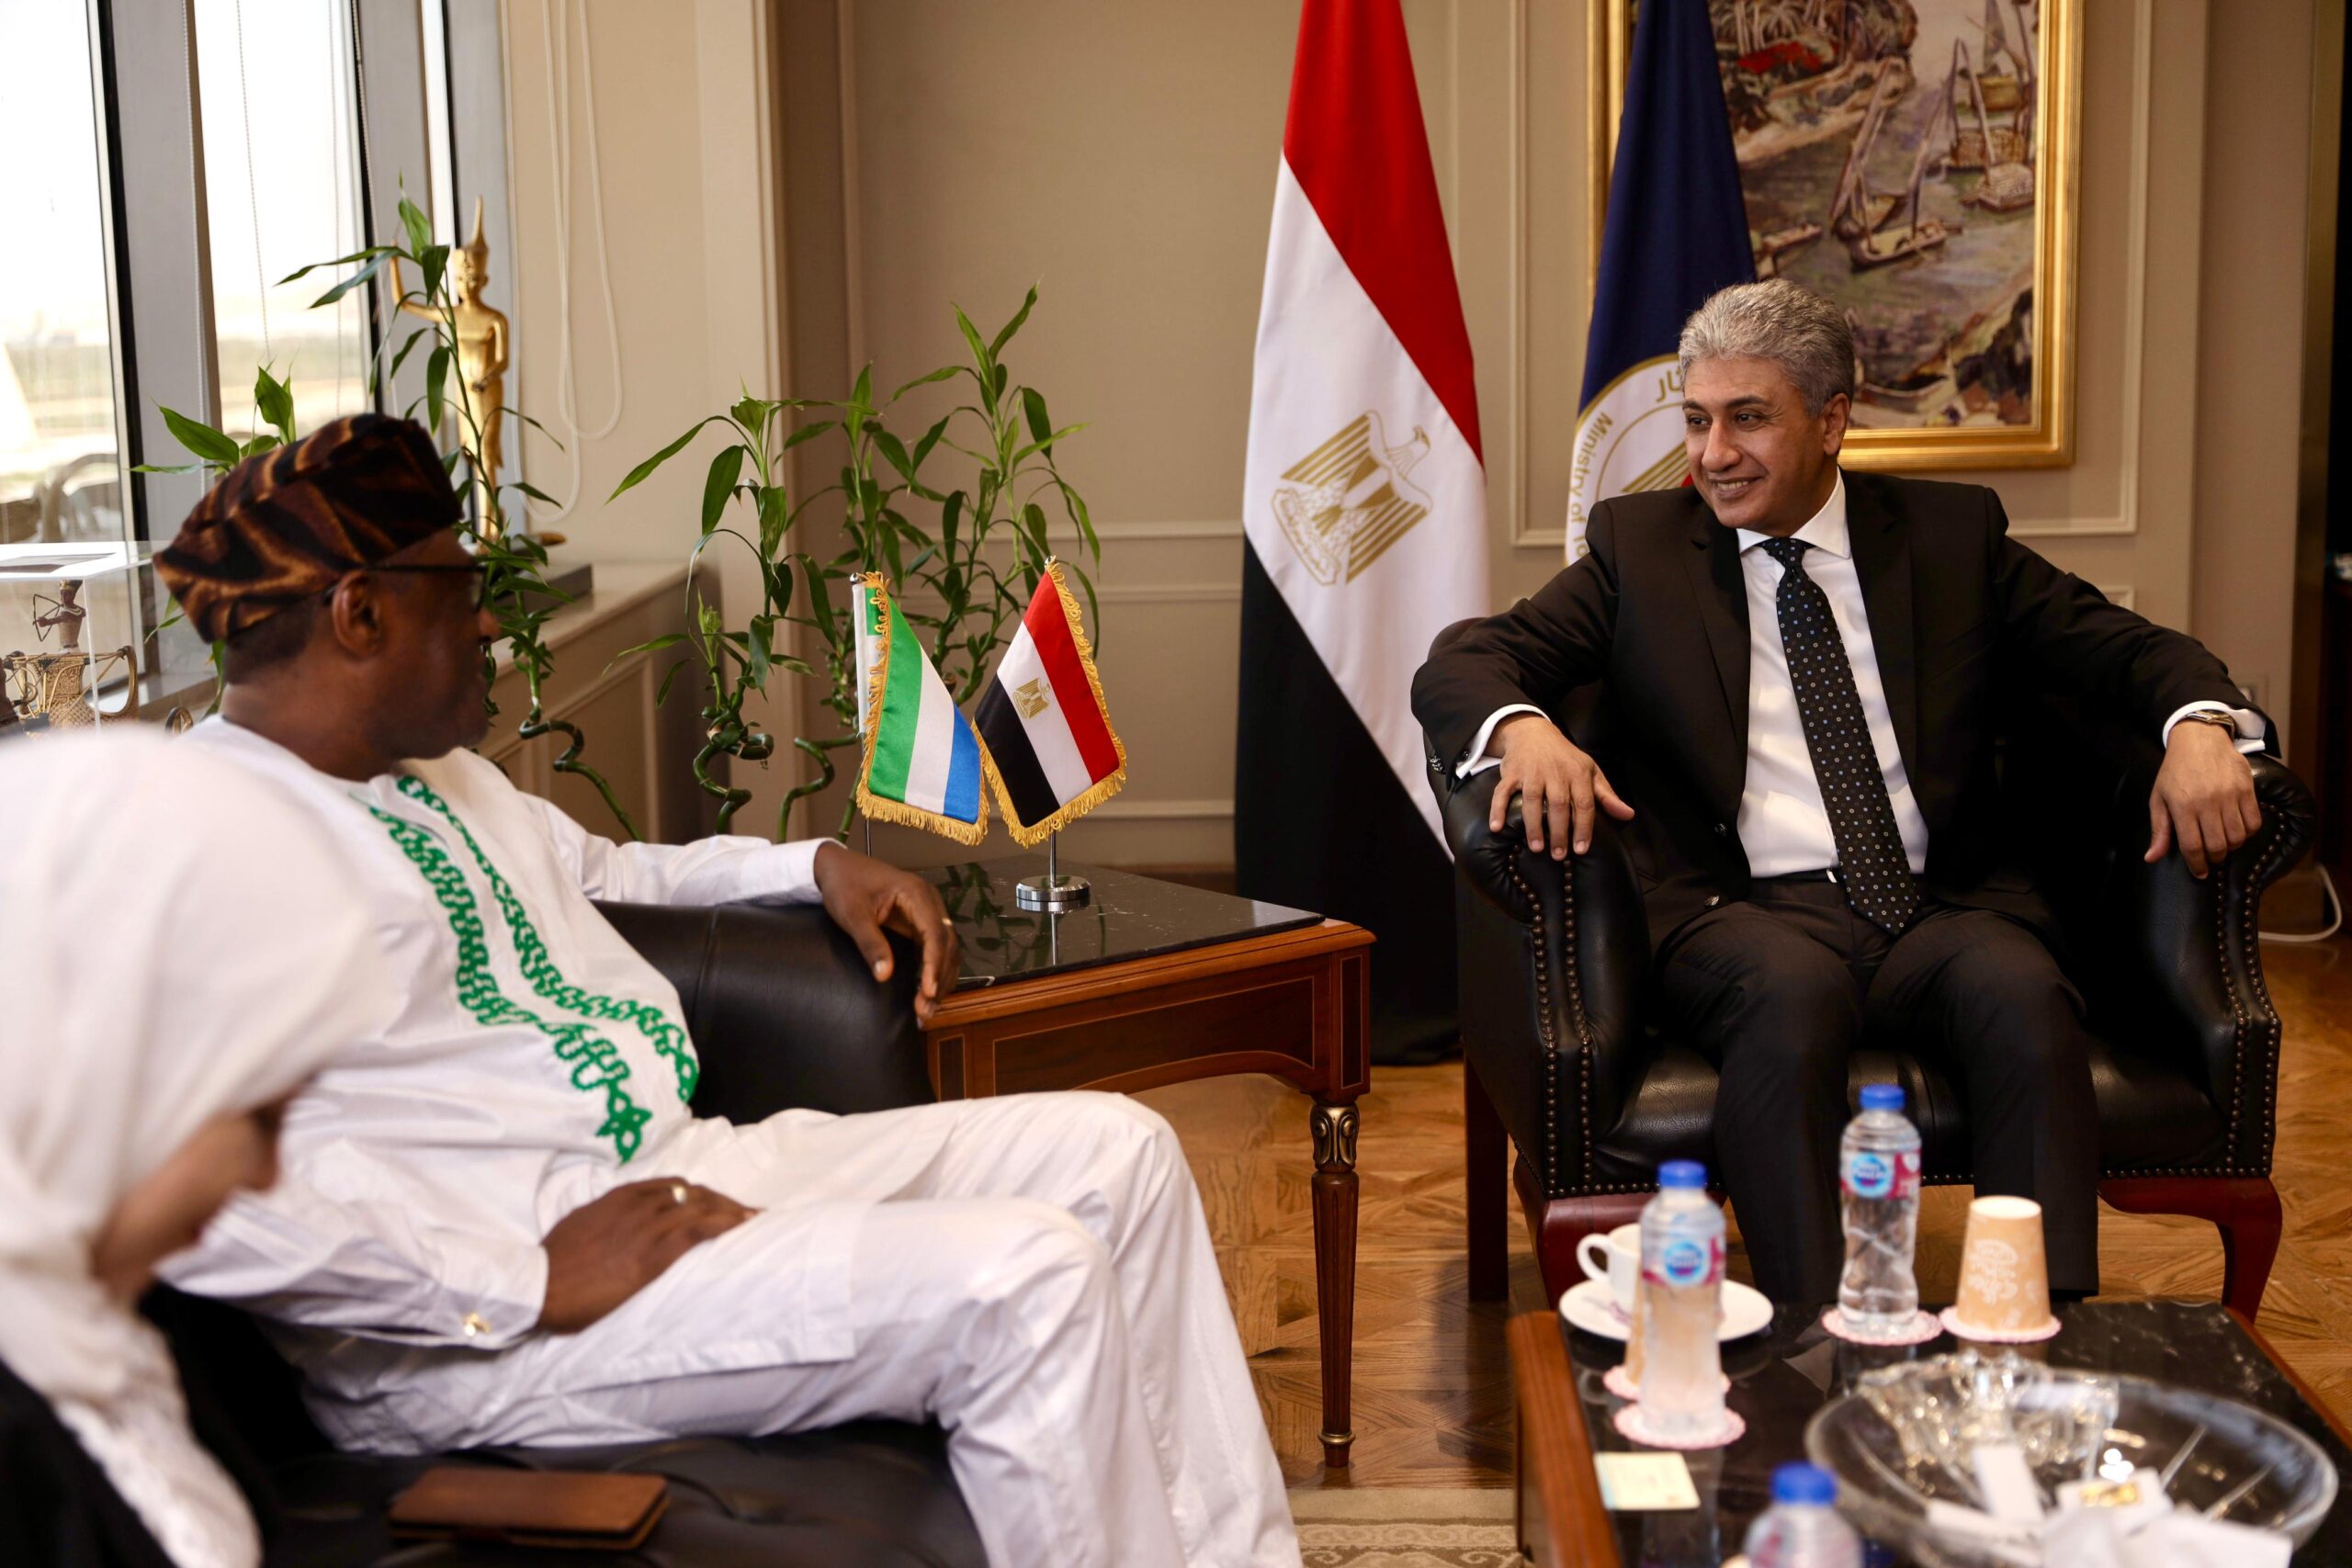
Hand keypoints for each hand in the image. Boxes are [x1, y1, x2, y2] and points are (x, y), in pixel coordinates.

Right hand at [537, 1179, 755, 1332]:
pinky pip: (696, 1231)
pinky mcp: (651, 1255)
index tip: (718, 1202)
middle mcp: (637, 1206)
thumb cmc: (554, 1263)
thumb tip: (619, 1222)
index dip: (701, 1193)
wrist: (539, 1285)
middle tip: (746, 1213)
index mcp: (620, 1197)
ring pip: (700, 1207)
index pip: (673, 1186)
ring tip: (753, 1220)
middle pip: (694, 1193)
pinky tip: (742, 1226)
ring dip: (731, 1211)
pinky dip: (724, 1224)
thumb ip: (606, 1218)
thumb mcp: (581, 1225)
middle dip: (723, 1201)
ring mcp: (646, 1229)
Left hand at [812, 841, 959, 1023]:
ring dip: (940, 980)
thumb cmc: (844, 885)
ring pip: (947, 950)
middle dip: (939, 979)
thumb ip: (870, 943)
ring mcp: (928, 912)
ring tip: (925, 1010)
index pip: (936, 933)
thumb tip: (884, 976)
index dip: (934, 964)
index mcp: (917, 894)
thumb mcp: (853, 914)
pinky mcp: (920, 923)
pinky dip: (933, 972)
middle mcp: (930, 902)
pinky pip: (935, 949)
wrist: (836, 867)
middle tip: (924, 1011)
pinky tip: (925, 994)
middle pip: (947, 945)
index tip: (927, 991)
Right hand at [1490, 714, 1633, 858]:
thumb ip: (1607, 796)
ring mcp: (1531, 772)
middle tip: (1558, 856)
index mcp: (1577, 773)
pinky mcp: (1511, 772)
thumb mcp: (1590, 772)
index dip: (1583, 827)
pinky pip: (1502, 792)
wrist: (1533, 732)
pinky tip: (1496, 827)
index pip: (1584, 803)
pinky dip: (1498, 809)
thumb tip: (1628, 815)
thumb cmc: (1565, 757)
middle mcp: (1555, 772)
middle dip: (1559, 832)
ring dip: (1533, 826)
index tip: (1581, 849)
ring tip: (1536, 847)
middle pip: (1558, 805)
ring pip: (1532, 800)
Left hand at [2145, 720, 2261, 879]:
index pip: (2193, 847)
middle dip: (2215, 857)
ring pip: (2237, 837)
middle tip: (2211, 857)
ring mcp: (2230, 795)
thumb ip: (2159, 830)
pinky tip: (2237, 830)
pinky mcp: (2246, 789)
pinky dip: (2247, 833)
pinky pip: (2253, 822)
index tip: (2200, 873)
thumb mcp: (2159, 798)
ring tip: (2223, 843)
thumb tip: (2152, 858)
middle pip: (2217, 845)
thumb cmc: (2175, 771)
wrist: (2199, 740)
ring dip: (2231, 847)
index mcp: (2183, 806)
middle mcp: (2208, 802)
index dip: (2197, 865)